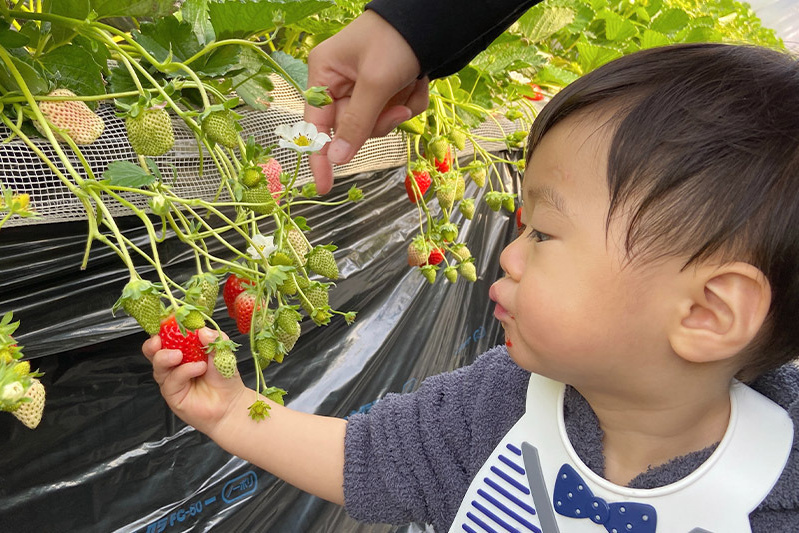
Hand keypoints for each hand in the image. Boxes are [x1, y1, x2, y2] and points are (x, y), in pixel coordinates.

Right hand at [142, 328, 246, 436]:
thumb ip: (213, 339)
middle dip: (153, 343)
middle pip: (153, 351)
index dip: (163, 329)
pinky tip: (198, 368)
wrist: (231, 404)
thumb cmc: (225, 378)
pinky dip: (184, 371)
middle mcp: (174, 364)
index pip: (167, 337)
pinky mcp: (173, 394)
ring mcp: (172, 380)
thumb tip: (201, 329)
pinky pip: (172, 380)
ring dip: (167, 356)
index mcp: (184, 350)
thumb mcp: (223, 352)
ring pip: (158, 365)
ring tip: (181, 355)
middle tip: (160, 339)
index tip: (166, 321)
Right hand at [305, 9, 428, 193]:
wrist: (431, 19)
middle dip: (381, 120)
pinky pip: (396, 111)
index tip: (324, 186)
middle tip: (400, 106)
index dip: (321, 156)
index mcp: (325, 74)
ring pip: (378, 122)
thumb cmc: (395, 40)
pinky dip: (411, 100)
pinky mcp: (386, 88)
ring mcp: (364, 86)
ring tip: (412, 83)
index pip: (316, 125)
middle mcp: (340, 82)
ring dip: (400, 108)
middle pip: (354, 127)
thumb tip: (337, 158)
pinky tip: (419, 80)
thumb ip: (356, 123)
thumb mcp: (375, 82)